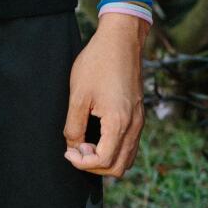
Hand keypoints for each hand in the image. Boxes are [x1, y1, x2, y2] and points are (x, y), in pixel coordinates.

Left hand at [64, 15, 145, 178]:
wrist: (121, 40)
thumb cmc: (98, 63)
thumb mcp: (78, 96)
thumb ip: (74, 126)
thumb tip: (73, 146)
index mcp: (119, 122)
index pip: (104, 161)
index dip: (82, 162)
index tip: (68, 151)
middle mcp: (134, 125)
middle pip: (118, 167)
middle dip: (94, 165)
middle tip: (76, 149)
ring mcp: (139, 121)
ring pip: (126, 159)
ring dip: (105, 159)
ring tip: (87, 142)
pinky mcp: (138, 115)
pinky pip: (130, 145)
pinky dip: (114, 149)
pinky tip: (98, 135)